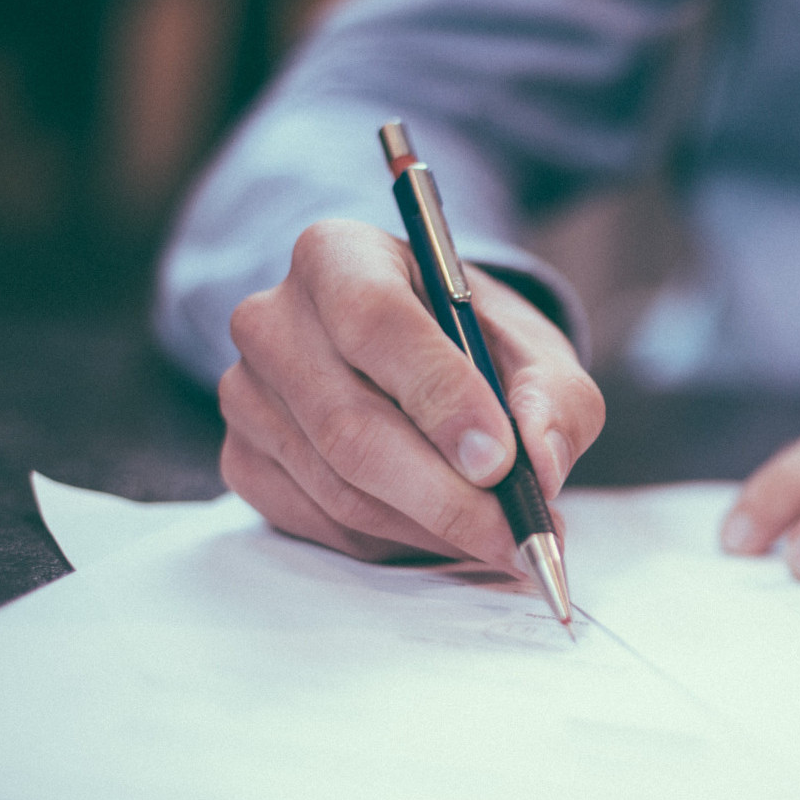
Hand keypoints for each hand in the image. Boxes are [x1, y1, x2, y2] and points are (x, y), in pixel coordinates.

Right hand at [218, 219, 603, 565]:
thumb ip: (554, 398)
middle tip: (517, 534)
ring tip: (500, 537)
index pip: (375, 322)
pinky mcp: (244, 460)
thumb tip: (541, 464)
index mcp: (338, 256)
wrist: (419, 360)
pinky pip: (322, 524)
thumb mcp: (535, 351)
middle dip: (446, 496)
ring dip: (431, 528)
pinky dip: (396, 542)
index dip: (440, 397)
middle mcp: (273, 320)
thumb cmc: (475, 345)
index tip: (500, 461)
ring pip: (340, 489)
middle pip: (350, 426)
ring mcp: (247, 395)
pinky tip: (443, 531)